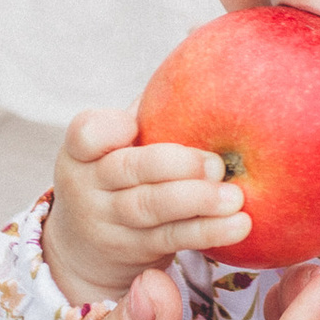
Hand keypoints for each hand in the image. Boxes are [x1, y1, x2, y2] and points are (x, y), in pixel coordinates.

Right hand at [43, 102, 249, 308]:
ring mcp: (108, 223)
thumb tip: (203, 68)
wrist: (84, 249)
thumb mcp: (115, 147)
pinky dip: (206, 231)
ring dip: (197, 201)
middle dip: (175, 165)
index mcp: (81, 151)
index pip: (85, 133)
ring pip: (151, 208)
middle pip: (127, 171)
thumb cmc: (116, 177)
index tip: (135, 125)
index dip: (108, 129)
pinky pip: (172, 238)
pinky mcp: (133, 250)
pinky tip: (238, 224)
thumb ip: (147, 115)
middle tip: (217, 163)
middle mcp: (87, 187)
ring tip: (234, 197)